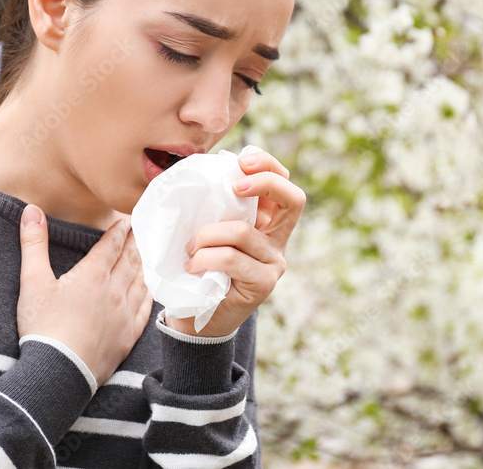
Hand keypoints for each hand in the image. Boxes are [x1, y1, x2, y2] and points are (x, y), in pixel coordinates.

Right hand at [16, 205, 152, 385]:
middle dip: (134, 244)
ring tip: (146, 256)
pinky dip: (148, 294)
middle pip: (130, 260)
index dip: (119, 231)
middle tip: (141, 232)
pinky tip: (149, 291)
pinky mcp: (128, 336)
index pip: (111, 245)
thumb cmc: (43, 327)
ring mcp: (124, 314)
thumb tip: (31, 210)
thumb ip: (34, 243)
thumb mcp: (32, 282)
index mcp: (93, 275)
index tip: (126, 221)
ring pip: (140, 282)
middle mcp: (115, 291)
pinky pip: (145, 309)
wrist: (58, 373)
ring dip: (143, 266)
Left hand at [169, 150, 305, 336]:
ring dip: (206, 235)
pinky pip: (231, 258)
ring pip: (243, 231)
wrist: (197, 320)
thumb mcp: (208, 232)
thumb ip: (215, 208)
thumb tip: (200, 172)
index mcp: (268, 221)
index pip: (284, 182)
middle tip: (234, 187)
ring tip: (189, 249)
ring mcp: (274, 262)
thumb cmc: (198, 269)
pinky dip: (205, 257)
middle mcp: (278, 239)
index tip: (240, 162)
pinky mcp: (264, 283)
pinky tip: (192, 266)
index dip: (268, 165)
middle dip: (264, 181)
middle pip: (293, 198)